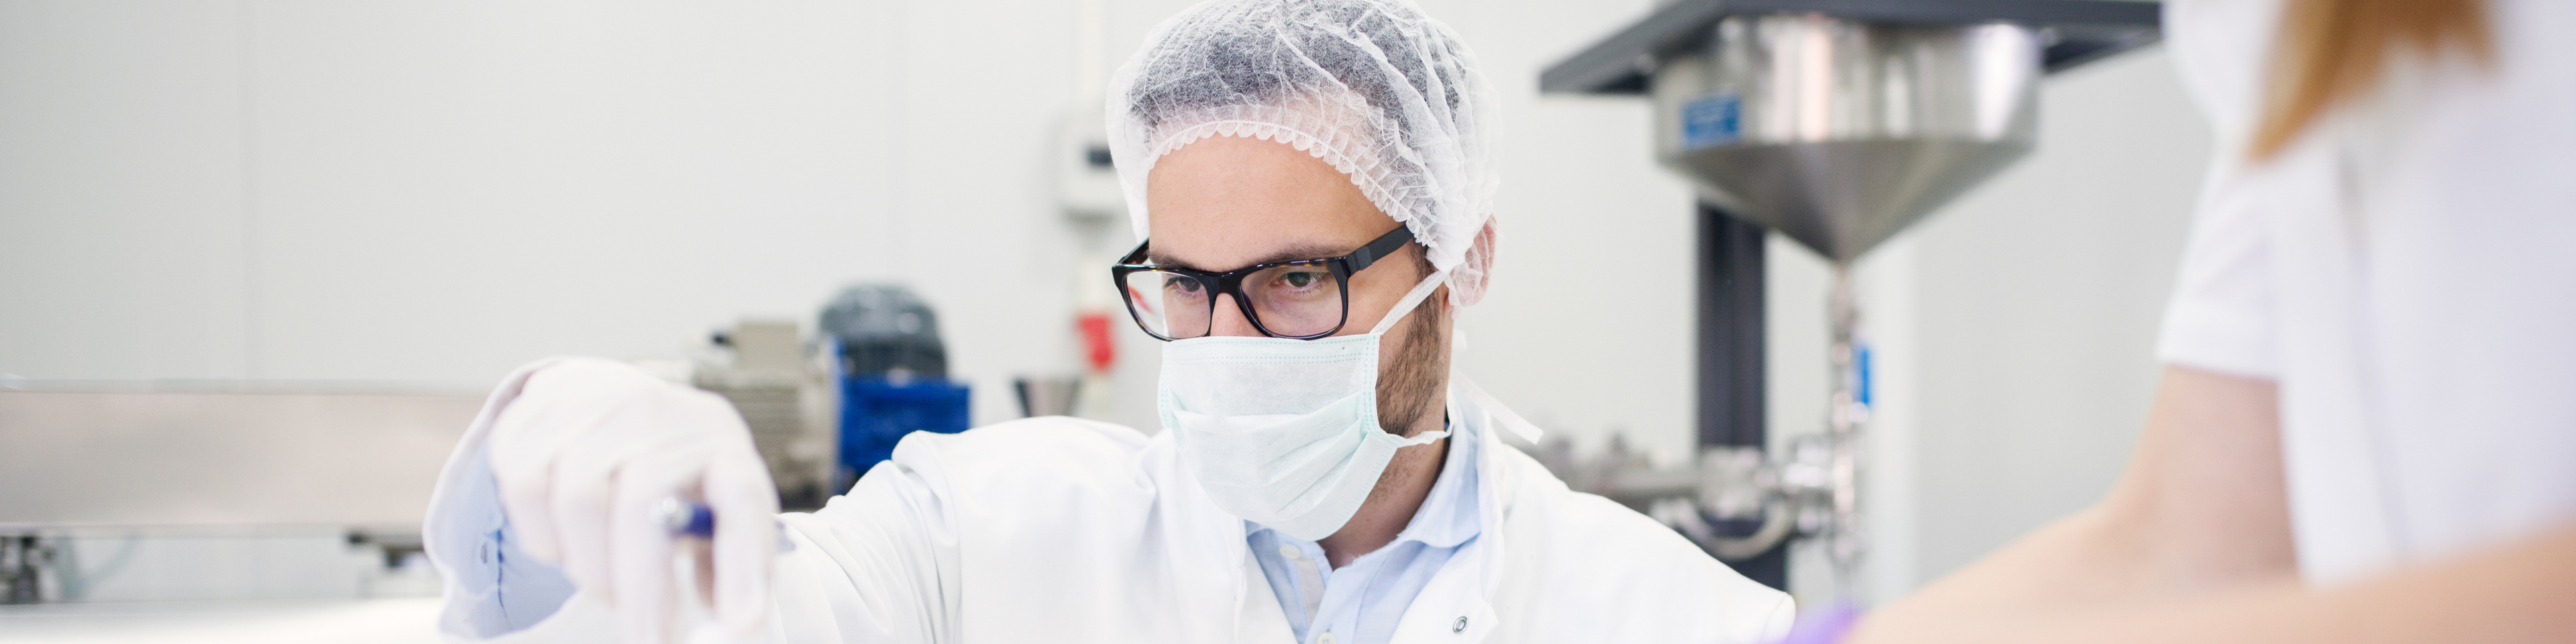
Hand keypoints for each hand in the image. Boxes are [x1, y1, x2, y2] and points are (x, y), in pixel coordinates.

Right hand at [487, 358, 779, 642]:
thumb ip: (723, 564)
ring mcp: (594, 404)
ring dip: (590, 565)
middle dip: (644, 588)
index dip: (743, 563)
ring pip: (579, 500)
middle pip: (646, 504)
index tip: (742, 620)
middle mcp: (662, 414)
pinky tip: (565, 541)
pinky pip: (526, 489)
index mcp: (720, 443)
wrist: (610, 403)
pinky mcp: (537, 413)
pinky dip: (543, 537)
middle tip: (649, 637)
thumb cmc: (671, 477)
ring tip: (605, 581)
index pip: (740, 498)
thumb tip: (733, 623)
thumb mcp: (711, 511)